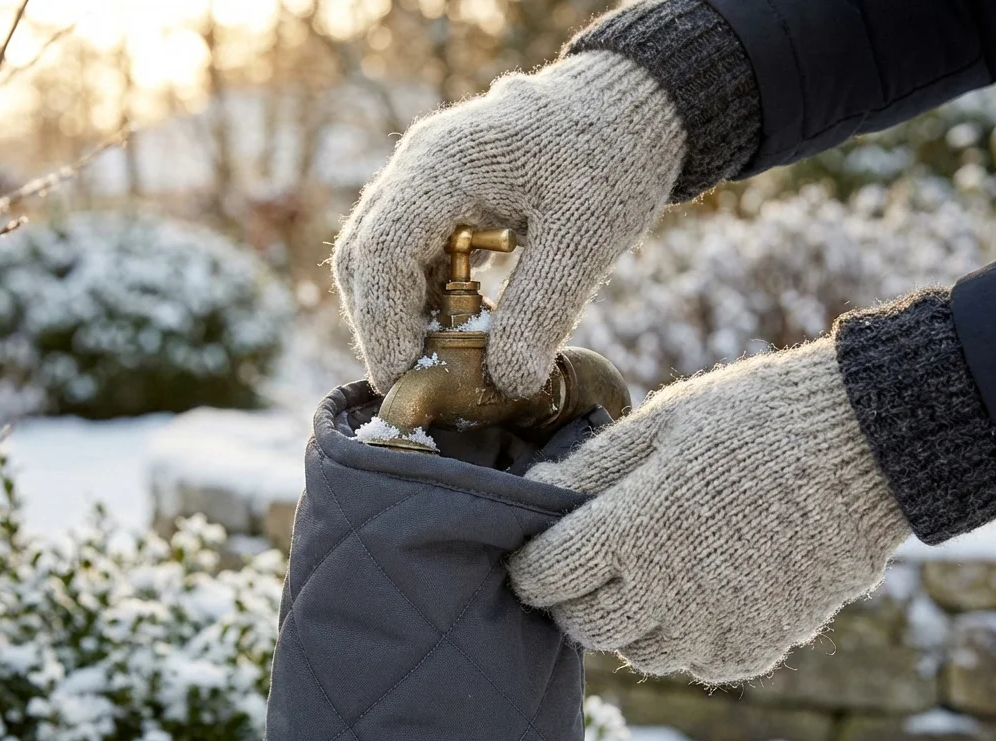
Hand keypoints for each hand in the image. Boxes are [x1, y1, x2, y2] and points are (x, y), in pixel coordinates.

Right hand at [332, 51, 684, 396]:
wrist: (632, 103)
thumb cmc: (613, 156)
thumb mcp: (585, 239)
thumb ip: (541, 311)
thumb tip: (508, 382)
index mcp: (443, 164)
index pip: (381, 252)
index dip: (382, 324)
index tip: (400, 379)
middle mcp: (418, 161)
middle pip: (363, 254)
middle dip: (380, 324)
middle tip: (412, 381)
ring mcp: (423, 171)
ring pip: (379, 251)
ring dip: (398, 309)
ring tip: (439, 360)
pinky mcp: (439, 187)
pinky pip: (409, 246)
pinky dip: (421, 291)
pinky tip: (459, 324)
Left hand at [508, 338, 911, 683]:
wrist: (868, 443)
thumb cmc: (756, 417)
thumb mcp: (661, 421)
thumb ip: (589, 468)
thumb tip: (532, 493)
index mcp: (635, 529)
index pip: (547, 575)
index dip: (528, 564)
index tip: (533, 551)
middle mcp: (670, 591)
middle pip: (584, 625)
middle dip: (570, 598)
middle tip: (583, 567)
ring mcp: (719, 625)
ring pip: (640, 652)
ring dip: (629, 622)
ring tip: (646, 576)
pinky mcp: (764, 643)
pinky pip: (701, 664)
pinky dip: (689, 640)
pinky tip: (699, 596)